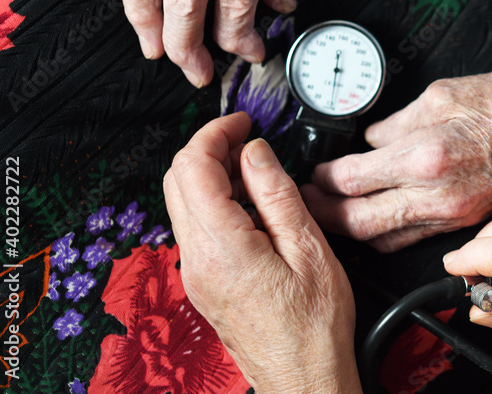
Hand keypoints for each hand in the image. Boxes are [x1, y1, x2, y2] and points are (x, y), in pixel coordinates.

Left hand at [164, 112, 360, 393]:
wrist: (304, 377)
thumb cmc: (314, 325)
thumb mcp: (308, 247)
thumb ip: (276, 192)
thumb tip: (255, 152)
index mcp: (222, 246)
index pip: (194, 166)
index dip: (216, 133)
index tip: (242, 122)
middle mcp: (197, 260)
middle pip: (177, 180)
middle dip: (208, 148)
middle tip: (247, 139)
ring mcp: (196, 274)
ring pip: (183, 203)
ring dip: (211, 175)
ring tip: (256, 172)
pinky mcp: (204, 283)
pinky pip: (197, 228)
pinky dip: (216, 202)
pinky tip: (252, 205)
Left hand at [302, 62, 491, 251]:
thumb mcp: (443, 93)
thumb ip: (397, 122)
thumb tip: (371, 138)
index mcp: (425, 155)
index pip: (351, 179)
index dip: (321, 178)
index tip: (311, 171)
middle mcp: (437, 195)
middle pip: (358, 222)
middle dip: (323, 215)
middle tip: (304, 202)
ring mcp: (455, 214)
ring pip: (385, 239)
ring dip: (352, 229)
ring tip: (332, 212)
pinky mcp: (468, 220)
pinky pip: (415, 237)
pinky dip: (388, 232)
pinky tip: (376, 217)